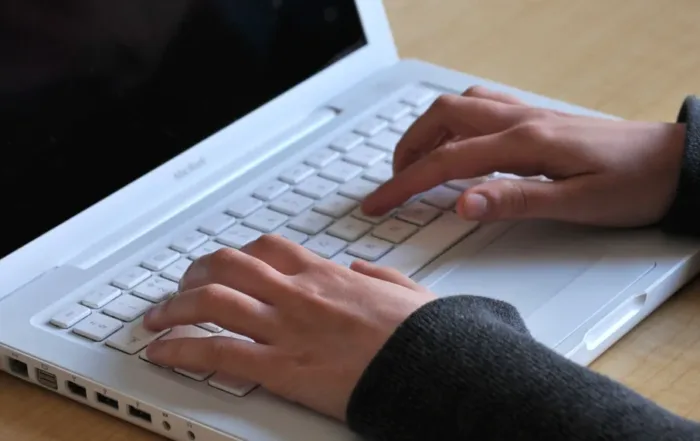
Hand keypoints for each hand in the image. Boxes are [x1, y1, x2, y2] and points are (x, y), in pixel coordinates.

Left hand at [142, 235, 434, 420]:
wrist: (435, 367)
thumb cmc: (424, 335)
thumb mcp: (407, 290)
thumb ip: (380, 275)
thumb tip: (363, 269)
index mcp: (327, 276)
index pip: (269, 249)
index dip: (238, 255)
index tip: (227, 265)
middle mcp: (299, 294)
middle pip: (229, 266)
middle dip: (195, 273)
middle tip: (182, 287)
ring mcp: (286, 328)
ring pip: (212, 301)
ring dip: (175, 307)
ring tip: (157, 318)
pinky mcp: (280, 367)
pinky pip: (216, 351)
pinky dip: (180, 350)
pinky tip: (161, 353)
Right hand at [362, 87, 685, 226]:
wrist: (672, 163)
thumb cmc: (633, 184)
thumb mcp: (576, 204)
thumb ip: (515, 200)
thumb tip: (461, 203)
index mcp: (524, 143)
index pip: (446, 161)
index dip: (404, 184)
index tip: (377, 203)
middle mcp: (520, 121)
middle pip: (442, 119)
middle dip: (407, 150)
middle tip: (391, 184)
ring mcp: (527, 116)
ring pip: (459, 108)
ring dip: (427, 132)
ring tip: (413, 164)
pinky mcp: (536, 121)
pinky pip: (480, 109)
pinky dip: (453, 124)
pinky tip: (455, 143)